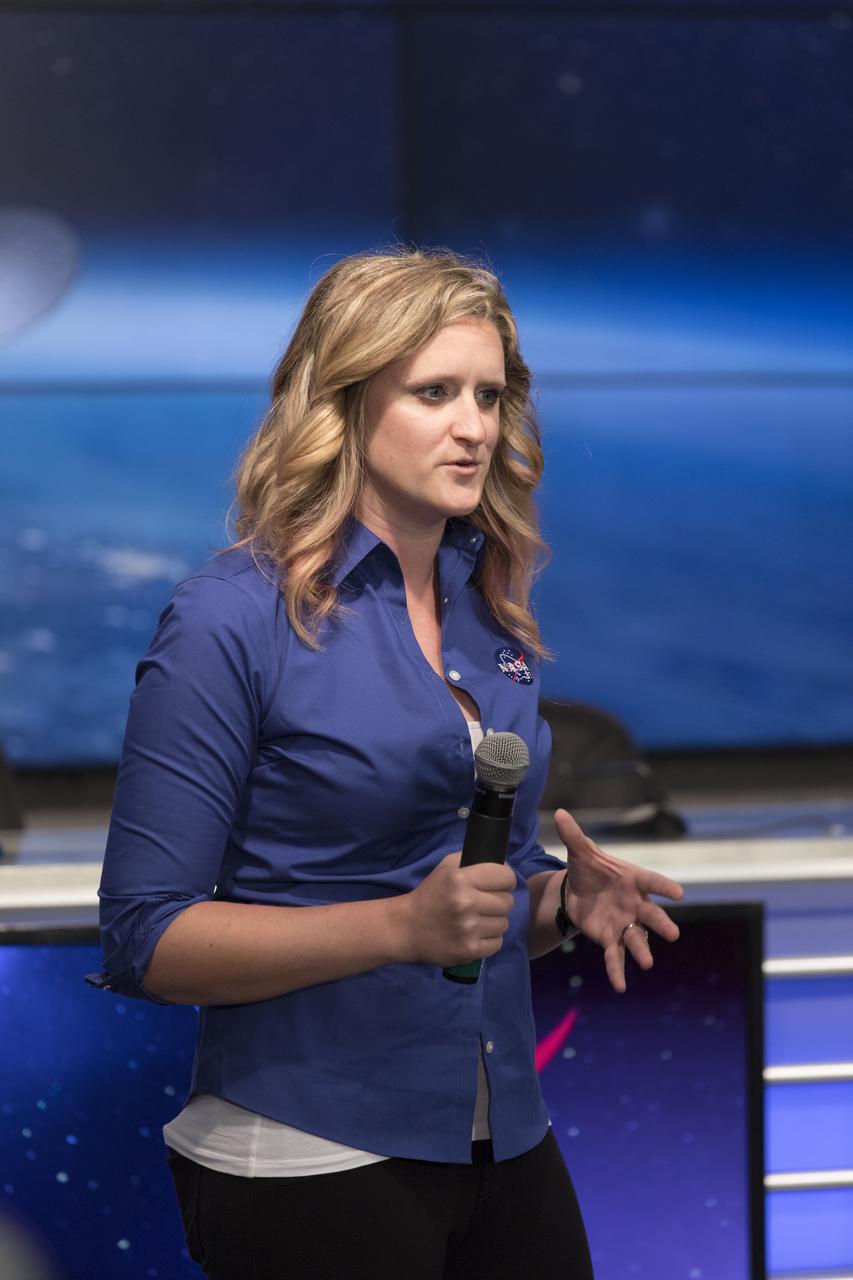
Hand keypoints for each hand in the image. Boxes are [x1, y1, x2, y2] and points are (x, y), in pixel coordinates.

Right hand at [401, 851, 516, 966]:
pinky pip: (497, 943)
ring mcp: (469, 929)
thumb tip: (503, 865)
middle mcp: (466, 903)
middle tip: (485, 903)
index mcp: (460, 880)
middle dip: (500, 901)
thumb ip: (472, 860)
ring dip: (494, 921)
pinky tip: (476, 934)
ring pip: (504, 923)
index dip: (506, 880)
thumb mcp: (445, 868)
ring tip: (479, 920)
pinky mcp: (469, 950)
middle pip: (508, 901)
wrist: (406, 928)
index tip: (499, 884)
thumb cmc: (429, 895)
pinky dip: (490, 939)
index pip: (506, 877)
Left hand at [555, 808, 683, 993]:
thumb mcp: (579, 852)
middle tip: (673, 933)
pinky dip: (617, 970)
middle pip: (651, 914)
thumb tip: (560, 813)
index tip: (678, 894)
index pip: (651, 881)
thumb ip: (574, 835)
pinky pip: (616, 956)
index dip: (663, 887)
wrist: (578, 890)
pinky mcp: (610, 938)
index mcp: (632, 878)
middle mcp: (634, 903)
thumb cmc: (588, 868)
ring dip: (642, 950)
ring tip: (647, 963)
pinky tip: (620, 986)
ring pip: (636, 938)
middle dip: (661, 923)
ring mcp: (624, 923)